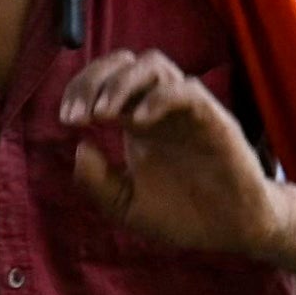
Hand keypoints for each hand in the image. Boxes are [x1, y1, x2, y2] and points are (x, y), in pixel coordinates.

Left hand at [58, 50, 290, 260]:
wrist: (229, 232)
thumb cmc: (181, 214)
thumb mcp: (126, 206)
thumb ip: (97, 182)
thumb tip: (79, 148)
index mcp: (137, 120)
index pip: (105, 81)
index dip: (81, 90)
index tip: (66, 120)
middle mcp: (159, 108)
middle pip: (125, 62)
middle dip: (94, 80)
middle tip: (77, 115)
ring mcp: (187, 111)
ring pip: (155, 65)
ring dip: (121, 83)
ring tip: (101, 114)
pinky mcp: (214, 120)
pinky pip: (187, 91)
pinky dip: (158, 99)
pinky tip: (137, 124)